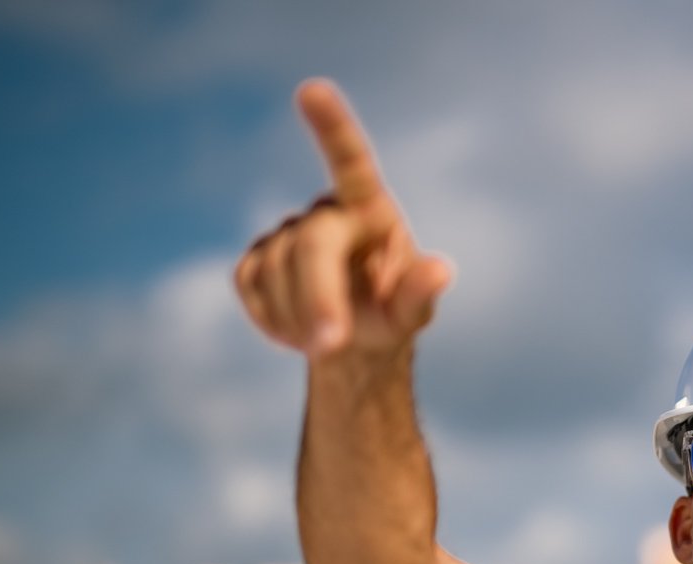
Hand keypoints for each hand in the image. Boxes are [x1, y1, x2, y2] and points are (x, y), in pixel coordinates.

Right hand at [233, 79, 450, 358]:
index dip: (332, 127)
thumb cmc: (391, 314)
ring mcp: (284, 234)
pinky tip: (301, 331)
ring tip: (330, 338)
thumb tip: (441, 270)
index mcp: (369, 209)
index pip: (350, 161)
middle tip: (332, 344)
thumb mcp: (411, 313)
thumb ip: (421, 293)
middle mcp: (324, 212)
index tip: (312, 89)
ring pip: (277, 273)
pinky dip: (275, 322)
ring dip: (302, 319)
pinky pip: (251, 288)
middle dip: (319, 298)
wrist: (351, 339)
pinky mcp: (253, 261)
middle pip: (311, 246)